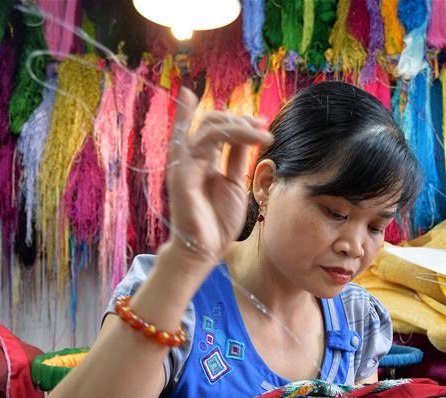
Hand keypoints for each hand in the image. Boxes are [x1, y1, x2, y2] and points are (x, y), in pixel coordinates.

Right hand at [164, 88, 272, 271]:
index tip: (263, 123)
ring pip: (210, 129)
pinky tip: (197, 100)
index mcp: (206, 160)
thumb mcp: (235, 184)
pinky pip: (191, 140)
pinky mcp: (182, 172)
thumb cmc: (219, 221)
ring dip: (238, 126)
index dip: (240, 121)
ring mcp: (186, 162)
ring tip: (262, 135)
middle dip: (241, 121)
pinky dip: (195, 119)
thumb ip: (237, 159)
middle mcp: (194, 157)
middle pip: (214, 123)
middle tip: (263, 127)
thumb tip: (247, 135)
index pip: (217, 128)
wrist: (207, 248)